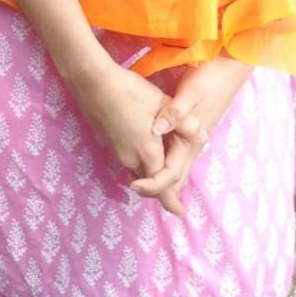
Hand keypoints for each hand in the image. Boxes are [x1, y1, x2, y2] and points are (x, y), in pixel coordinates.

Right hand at [71, 60, 202, 209]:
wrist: (93, 83)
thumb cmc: (130, 92)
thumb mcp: (161, 104)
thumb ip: (182, 123)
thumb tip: (202, 136)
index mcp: (146, 151)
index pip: (162, 185)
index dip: (172, 201)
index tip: (181, 213)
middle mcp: (130, 158)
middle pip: (151, 182)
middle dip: (164, 187)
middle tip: (177, 194)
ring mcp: (118, 152)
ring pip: (140, 172)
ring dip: (153, 174)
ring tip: (166, 165)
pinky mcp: (111, 143)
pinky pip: (131, 161)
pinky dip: (143, 162)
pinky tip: (149, 146)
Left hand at [130, 55, 249, 215]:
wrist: (229, 69)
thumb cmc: (210, 79)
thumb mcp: (191, 92)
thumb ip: (175, 111)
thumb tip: (156, 129)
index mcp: (191, 141)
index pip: (171, 174)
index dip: (153, 185)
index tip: (133, 184)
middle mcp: (193, 145)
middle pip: (175, 178)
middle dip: (159, 192)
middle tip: (136, 192)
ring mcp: (193, 139)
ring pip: (177, 169)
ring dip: (163, 182)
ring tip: (143, 187)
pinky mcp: (191, 132)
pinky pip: (177, 157)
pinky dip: (166, 166)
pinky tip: (156, 162)